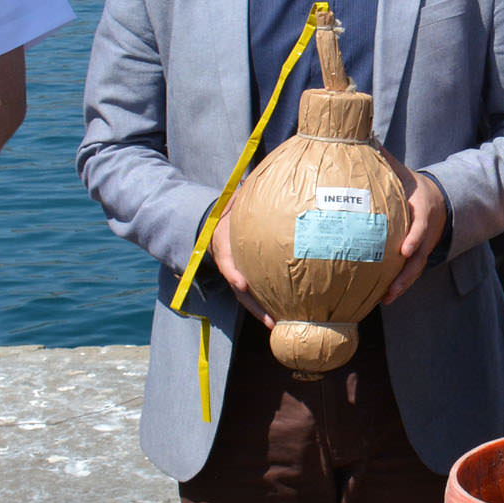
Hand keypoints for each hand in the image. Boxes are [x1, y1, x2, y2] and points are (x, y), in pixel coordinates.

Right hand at [208, 196, 275, 327]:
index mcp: (223, 244)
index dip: (234, 274)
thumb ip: (245, 191)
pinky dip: (268, 304)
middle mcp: (230, 262)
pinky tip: (284, 315)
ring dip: (262, 312)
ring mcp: (237, 272)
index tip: (242, 284)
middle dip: (254, 305)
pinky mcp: (246, 276)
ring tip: (280, 326)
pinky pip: (257, 292)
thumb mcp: (234, 199)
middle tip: (272, 320)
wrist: (219, 218)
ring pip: (248, 297)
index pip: (227, 262)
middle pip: (240, 289)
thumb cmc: (232, 208)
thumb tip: (253, 177)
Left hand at [380, 154, 446, 304]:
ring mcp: (424, 245)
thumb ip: (385, 158)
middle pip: (420, 255)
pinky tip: (384, 298)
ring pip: (416, 268)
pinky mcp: (419, 256)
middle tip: (392, 286)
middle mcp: (427, 231)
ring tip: (387, 298)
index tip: (405, 249)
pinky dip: (400, 285)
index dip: (415, 237)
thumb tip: (364, 136)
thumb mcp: (403, 171)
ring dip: (402, 284)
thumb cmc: (413, 185)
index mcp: (424, 209)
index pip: (422, 225)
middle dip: (407, 272)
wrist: (439, 199)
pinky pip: (410, 273)